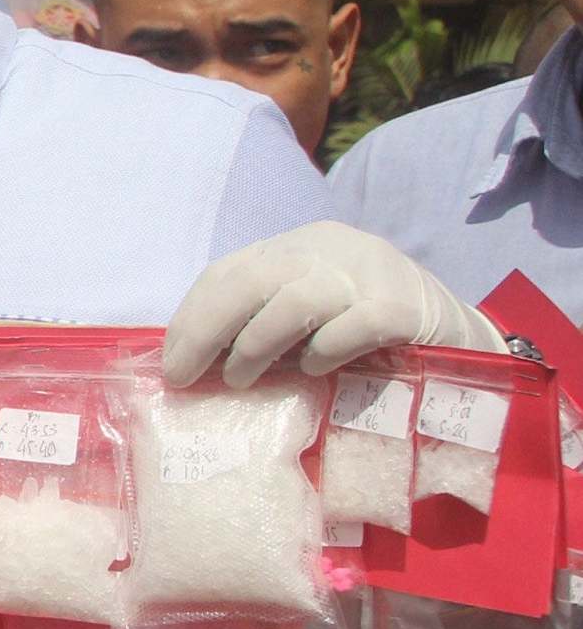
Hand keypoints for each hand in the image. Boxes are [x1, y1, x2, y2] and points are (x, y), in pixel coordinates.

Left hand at [164, 221, 503, 388]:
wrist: (459, 337)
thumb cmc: (368, 335)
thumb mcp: (308, 317)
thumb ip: (259, 323)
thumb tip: (195, 363)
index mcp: (299, 246)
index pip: (227, 272)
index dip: (191, 318)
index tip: (170, 362)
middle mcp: (330, 248)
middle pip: (250, 281)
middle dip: (206, 333)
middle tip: (186, 378)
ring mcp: (369, 272)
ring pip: (293, 303)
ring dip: (255, 347)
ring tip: (241, 382)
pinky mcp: (402, 306)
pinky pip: (349, 327)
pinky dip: (322, 353)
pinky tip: (313, 372)